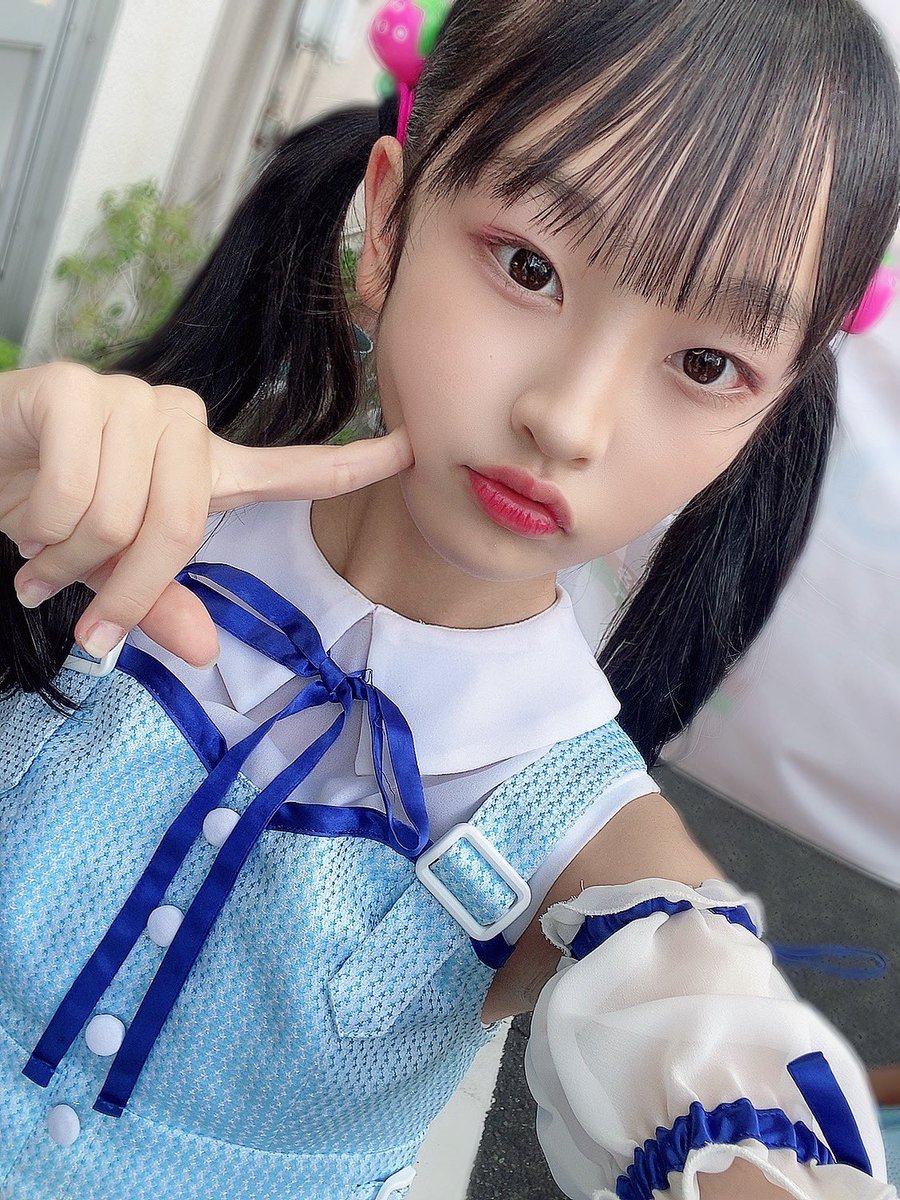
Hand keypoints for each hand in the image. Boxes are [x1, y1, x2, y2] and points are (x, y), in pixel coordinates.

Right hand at [0, 362, 412, 668]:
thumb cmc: (48, 513)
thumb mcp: (107, 571)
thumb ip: (155, 603)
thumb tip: (203, 654)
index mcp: (203, 468)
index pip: (292, 468)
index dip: (353, 463)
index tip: (413, 450)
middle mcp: (180, 425)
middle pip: (181, 525)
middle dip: (120, 583)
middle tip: (68, 595)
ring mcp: (130, 399)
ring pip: (120, 516)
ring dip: (64, 556)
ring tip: (38, 541)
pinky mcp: (73, 388)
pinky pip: (74, 492)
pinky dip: (38, 529)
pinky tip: (16, 511)